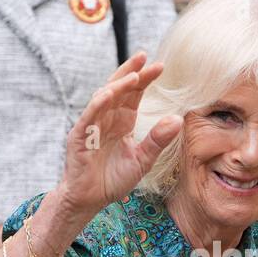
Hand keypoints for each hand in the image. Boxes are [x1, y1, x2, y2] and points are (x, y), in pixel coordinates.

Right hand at [57, 50, 182, 225]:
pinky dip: (98, 104)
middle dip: (131, 72)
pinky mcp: (79, 137)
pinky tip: (109, 94)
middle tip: (145, 57)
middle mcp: (106, 119)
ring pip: (103, 98)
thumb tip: (177, 119)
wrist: (90, 200)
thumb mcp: (142, 160)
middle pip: (118, 88)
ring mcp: (91, 126)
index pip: (133, 94)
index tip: (160, 66)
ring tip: (134, 76)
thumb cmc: (113, 179)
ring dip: (117, 86)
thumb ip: (158, 140)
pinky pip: (89, 117)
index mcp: (122, 122)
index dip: (145, 79)